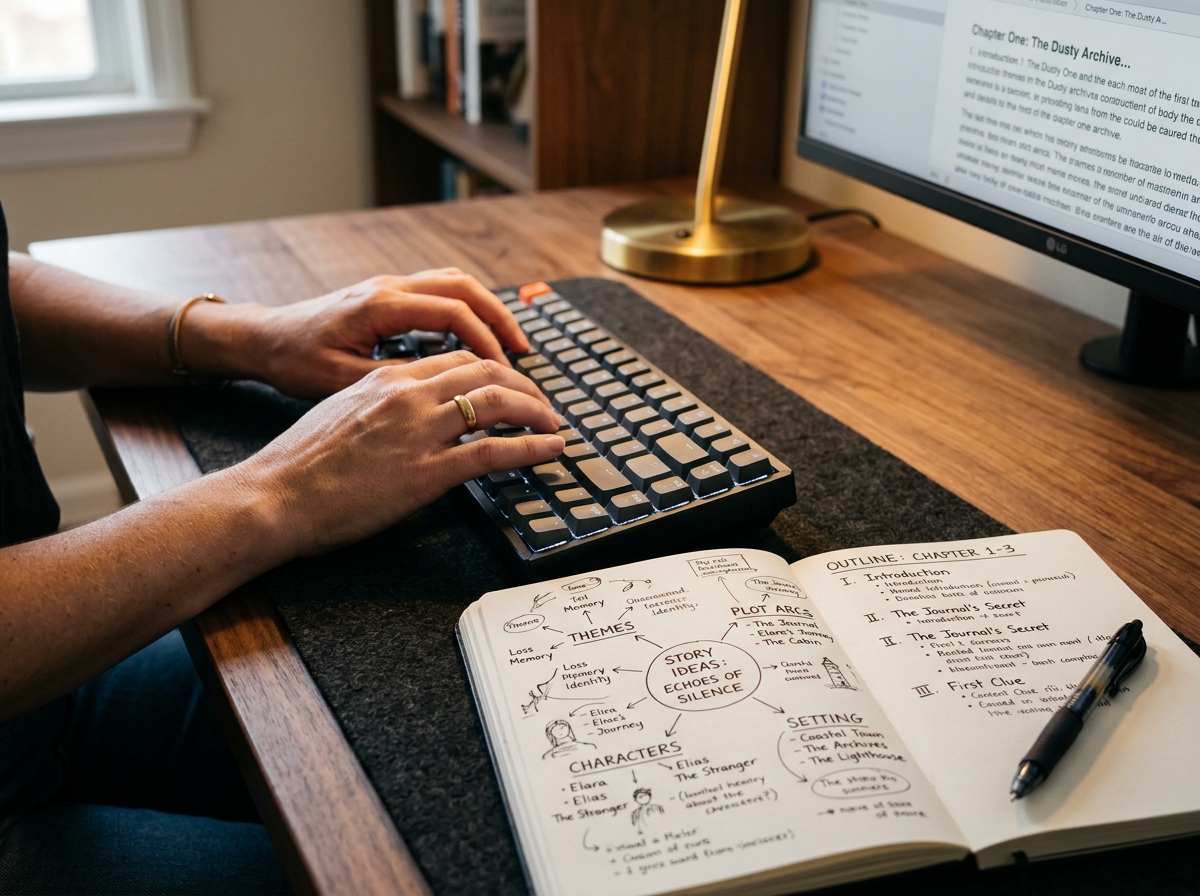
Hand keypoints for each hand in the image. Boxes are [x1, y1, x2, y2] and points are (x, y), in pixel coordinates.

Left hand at [187, 269, 530, 398]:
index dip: (487, 343)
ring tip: (510, 344)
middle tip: (524, 353)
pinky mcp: (387, 296)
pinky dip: (467, 310)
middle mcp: (389, 289)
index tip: (507, 372)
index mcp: (381, 306)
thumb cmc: (293, 361)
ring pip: (455, 284)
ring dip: (487, 311)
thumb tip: (442, 392)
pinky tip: (476, 338)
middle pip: (465, 288)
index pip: (454, 313)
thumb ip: (394, 383)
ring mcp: (389, 287)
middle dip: (500, 319)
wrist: (263, 339)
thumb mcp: (340, 381)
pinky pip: (440, 292)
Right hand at [238, 351, 563, 555]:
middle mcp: (407, 395)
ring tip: (554, 426)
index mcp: (386, 380)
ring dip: (536, 412)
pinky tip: (551, 452)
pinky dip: (531, 448)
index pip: (455, 359)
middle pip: (484, 373)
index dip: (492, 370)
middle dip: (523, 387)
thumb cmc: (298, 465)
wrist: (273, 495)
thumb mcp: (341, 415)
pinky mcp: (426, 472)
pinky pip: (493, 452)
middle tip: (543, 405)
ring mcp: (419, 432)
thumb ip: (379, 406)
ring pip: (497, 404)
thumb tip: (406, 417)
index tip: (509, 385)